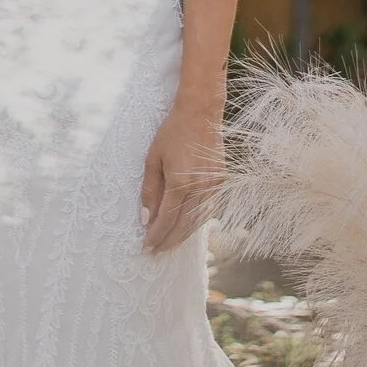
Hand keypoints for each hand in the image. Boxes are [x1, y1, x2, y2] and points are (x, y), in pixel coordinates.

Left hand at [141, 103, 223, 253]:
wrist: (200, 114)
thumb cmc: (172, 133)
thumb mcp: (152, 159)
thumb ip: (150, 191)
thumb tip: (146, 219)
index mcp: (181, 182)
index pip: (167, 219)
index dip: (156, 236)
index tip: (146, 248)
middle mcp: (200, 188)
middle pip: (183, 225)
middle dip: (168, 241)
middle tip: (155, 252)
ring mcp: (214, 186)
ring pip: (198, 221)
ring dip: (183, 235)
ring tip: (168, 244)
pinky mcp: (221, 182)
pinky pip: (208, 209)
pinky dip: (196, 221)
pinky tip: (186, 227)